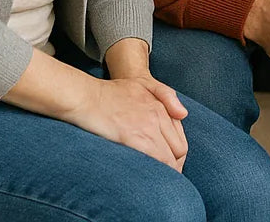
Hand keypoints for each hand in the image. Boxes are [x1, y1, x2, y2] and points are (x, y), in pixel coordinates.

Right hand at [66, 76, 189, 170]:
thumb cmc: (110, 91)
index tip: (170, 166)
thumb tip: (184, 114)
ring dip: (166, 173)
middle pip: (178, 151)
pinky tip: (148, 180)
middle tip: (165, 179)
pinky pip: (153, 160)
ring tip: (159, 186)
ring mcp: (147, 128)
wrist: (85, 95)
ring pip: (168, 159)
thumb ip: (166, 95)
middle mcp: (158, 117)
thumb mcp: (143, 83)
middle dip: (175, 166)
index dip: (177, 156)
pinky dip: (154, 172)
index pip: (180, 139)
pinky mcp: (132, 138)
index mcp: (161, 108)